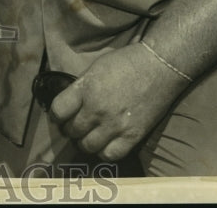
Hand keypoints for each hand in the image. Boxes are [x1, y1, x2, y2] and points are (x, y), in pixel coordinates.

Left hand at [48, 43, 188, 161]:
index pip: (58, 111)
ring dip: (84, 143)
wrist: (160, 67)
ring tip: (87, 137)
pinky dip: (104, 152)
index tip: (59, 116)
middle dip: (69, 129)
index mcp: (86, 89)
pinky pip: (110, 154)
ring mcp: (115, 125)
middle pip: (72, 130)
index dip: (56, 116)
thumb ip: (81, 87)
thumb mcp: (96, 67)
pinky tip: (104, 144)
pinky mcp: (133, 136)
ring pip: (88, 146)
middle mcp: (97, 109)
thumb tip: (70, 102)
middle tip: (73, 127)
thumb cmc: (126, 62)